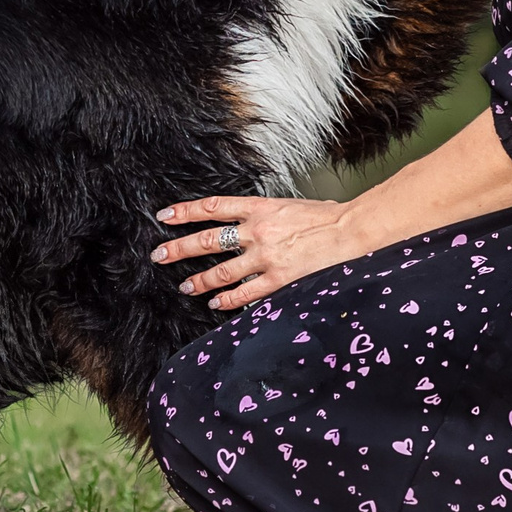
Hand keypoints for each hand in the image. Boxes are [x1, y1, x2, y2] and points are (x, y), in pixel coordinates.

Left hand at [152, 194, 365, 311]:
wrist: (352, 231)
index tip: (165, 215)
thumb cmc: (326, 219)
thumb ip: (265, 215)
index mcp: (260, 208)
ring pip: (222, 271)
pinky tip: (216, 304)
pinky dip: (228, 300)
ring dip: (200, 280)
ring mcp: (266, 257)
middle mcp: (257, 231)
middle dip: (179, 248)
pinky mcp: (278, 279)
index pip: (213, 207)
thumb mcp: (290, 206)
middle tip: (159, 255)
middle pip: (208, 240)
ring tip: (185, 286)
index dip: (186, 212)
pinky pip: (245, 293)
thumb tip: (247, 223)